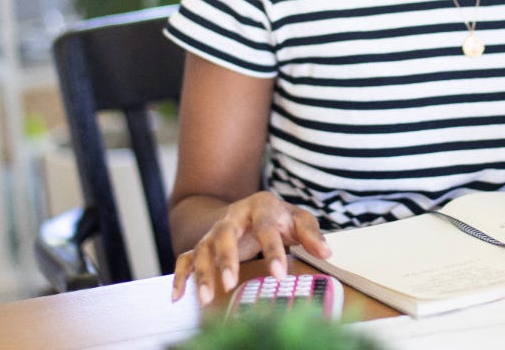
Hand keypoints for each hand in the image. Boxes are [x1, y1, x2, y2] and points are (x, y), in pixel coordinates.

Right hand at [169, 191, 329, 304]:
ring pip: (203, 249)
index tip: (280, 275)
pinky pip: (186, 259)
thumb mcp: (299, 220)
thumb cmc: (280, 218)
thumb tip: (326, 252)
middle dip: (227, 260)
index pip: (266, 229)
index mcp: (260, 207)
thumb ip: (311, 235)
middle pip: (225, 235)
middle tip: (231, 284)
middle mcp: (233, 217)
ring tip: (206, 298)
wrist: (252, 208)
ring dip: (203, 273)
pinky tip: (178, 296)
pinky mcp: (203, 245)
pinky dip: (180, 277)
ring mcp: (215, 231)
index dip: (273, 252)